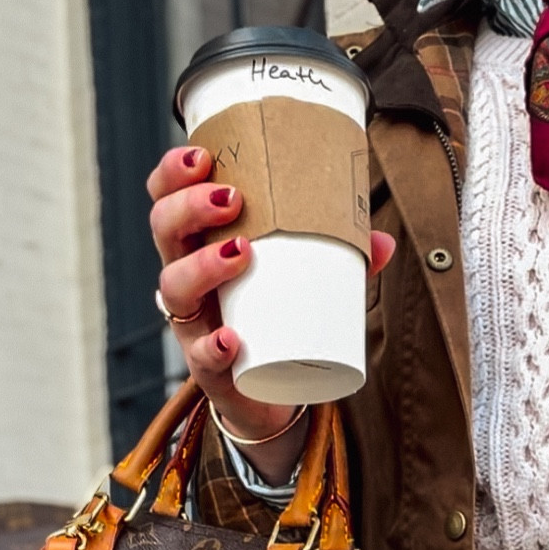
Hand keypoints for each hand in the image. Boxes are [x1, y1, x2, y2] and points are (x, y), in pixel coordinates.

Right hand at [146, 145, 395, 483]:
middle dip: (189, 206)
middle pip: (165, 232)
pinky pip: (201, 358)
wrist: (269, 394)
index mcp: (200, 247)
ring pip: (174, 288)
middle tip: (231, 198)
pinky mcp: (208, 369)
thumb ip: (342, 260)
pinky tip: (231, 338)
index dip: (172, 175)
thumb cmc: (277, 321)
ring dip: (202, 265)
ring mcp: (192, 325)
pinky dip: (213, 347)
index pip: (168, 200)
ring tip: (241, 250)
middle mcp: (185, 280)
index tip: (203, 155)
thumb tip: (383, 241)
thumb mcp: (304, 282)